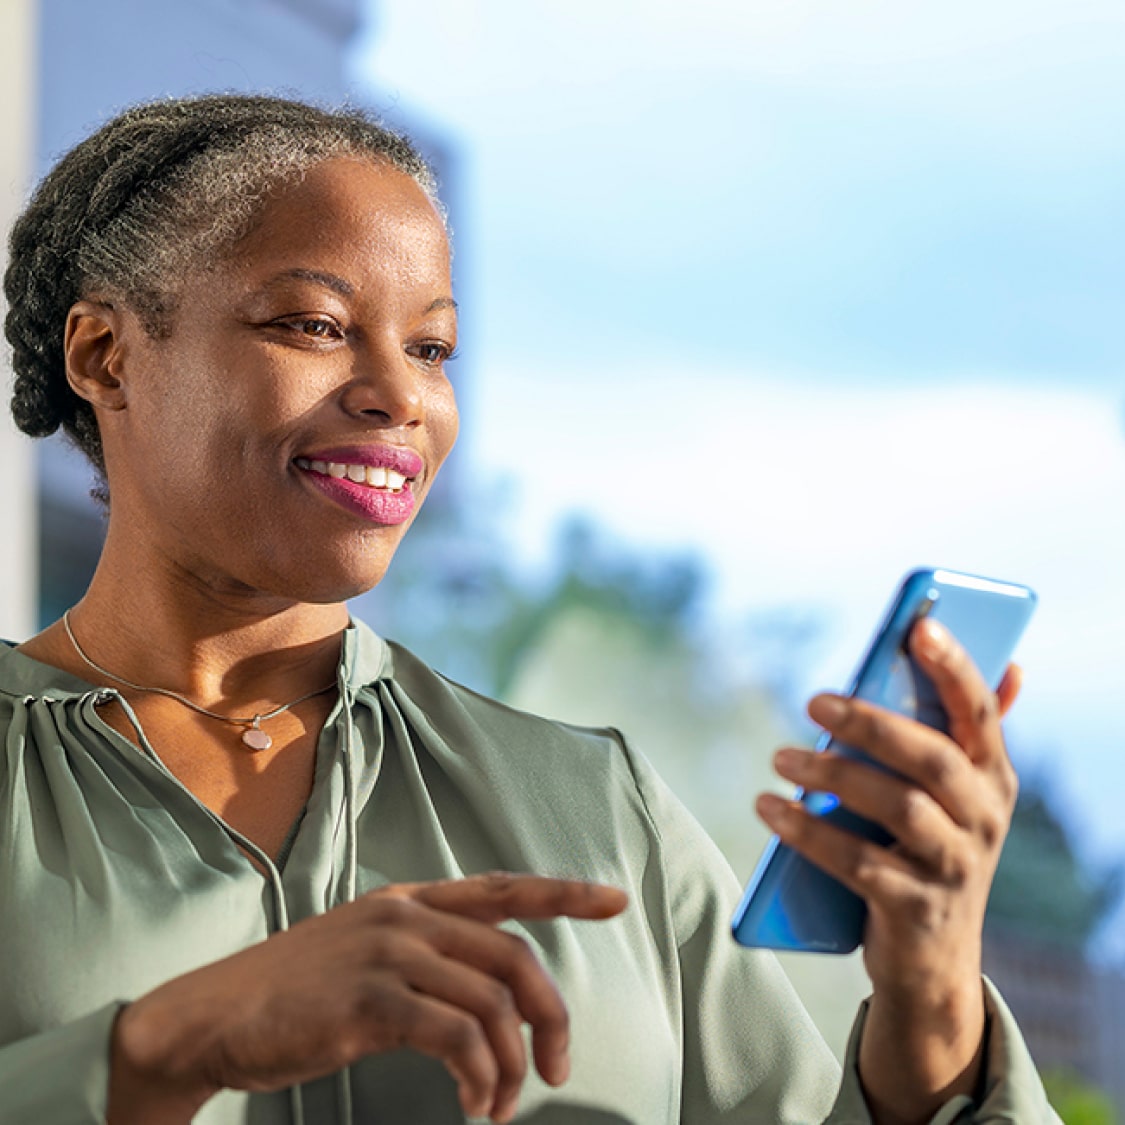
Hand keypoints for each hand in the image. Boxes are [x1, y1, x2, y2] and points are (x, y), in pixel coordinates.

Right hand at [109, 873, 627, 1124]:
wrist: (212, 1017)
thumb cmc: (292, 996)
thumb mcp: (363, 954)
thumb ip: (423, 958)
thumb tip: (487, 1001)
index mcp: (409, 902)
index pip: (503, 888)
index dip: (564, 892)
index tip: (615, 898)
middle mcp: (407, 917)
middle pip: (514, 956)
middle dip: (550, 1017)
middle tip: (554, 1072)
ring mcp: (389, 953)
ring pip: (492, 1003)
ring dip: (510, 1066)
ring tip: (500, 1107)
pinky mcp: (371, 999)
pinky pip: (457, 1037)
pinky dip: (478, 1077)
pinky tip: (472, 1106)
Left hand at [756, 619, 1020, 1121]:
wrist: (934, 962)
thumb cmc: (933, 851)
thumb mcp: (958, 796)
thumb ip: (967, 733)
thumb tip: (1015, 665)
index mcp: (992, 777)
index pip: (980, 712)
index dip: (953, 667)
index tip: (917, 628)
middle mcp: (984, 819)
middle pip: (931, 758)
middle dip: (872, 723)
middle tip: (815, 699)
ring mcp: (953, 867)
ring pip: (897, 808)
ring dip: (832, 774)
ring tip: (781, 756)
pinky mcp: (914, 908)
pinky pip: (858, 863)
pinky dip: (808, 832)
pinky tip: (769, 809)